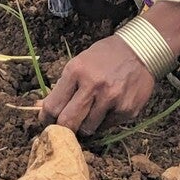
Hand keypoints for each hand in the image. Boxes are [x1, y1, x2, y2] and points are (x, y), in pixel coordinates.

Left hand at [38, 35, 156, 134]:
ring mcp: (112, 99)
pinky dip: (103, 122)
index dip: (46, 118)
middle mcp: (93, 86)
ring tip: (88, 115)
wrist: (140, 50)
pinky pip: (107, 126)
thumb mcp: (79, 63)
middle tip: (64, 127)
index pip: (53, 106)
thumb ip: (62, 87)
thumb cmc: (104, 56)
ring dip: (84, 126)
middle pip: (68, 122)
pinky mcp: (127, 110)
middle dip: (63, 128)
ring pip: (88, 129)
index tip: (47, 121)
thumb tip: (39, 106)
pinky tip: (107, 109)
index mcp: (76, 71)